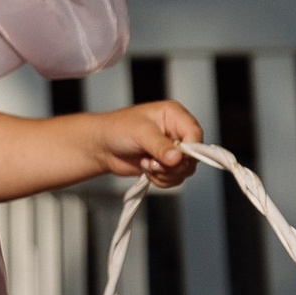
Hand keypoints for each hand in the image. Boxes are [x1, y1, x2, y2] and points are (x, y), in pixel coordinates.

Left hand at [82, 97, 204, 188]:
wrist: (101, 146)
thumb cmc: (116, 129)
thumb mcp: (140, 133)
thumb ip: (160, 146)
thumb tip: (177, 158)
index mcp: (174, 115)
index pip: (195, 133)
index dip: (190, 150)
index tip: (175, 159)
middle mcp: (177, 132)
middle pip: (193, 156)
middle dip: (173, 165)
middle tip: (154, 163)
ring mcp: (172, 149)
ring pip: (184, 170)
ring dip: (165, 173)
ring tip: (147, 164)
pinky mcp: (165, 164)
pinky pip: (174, 179)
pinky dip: (161, 179)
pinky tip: (146, 169)